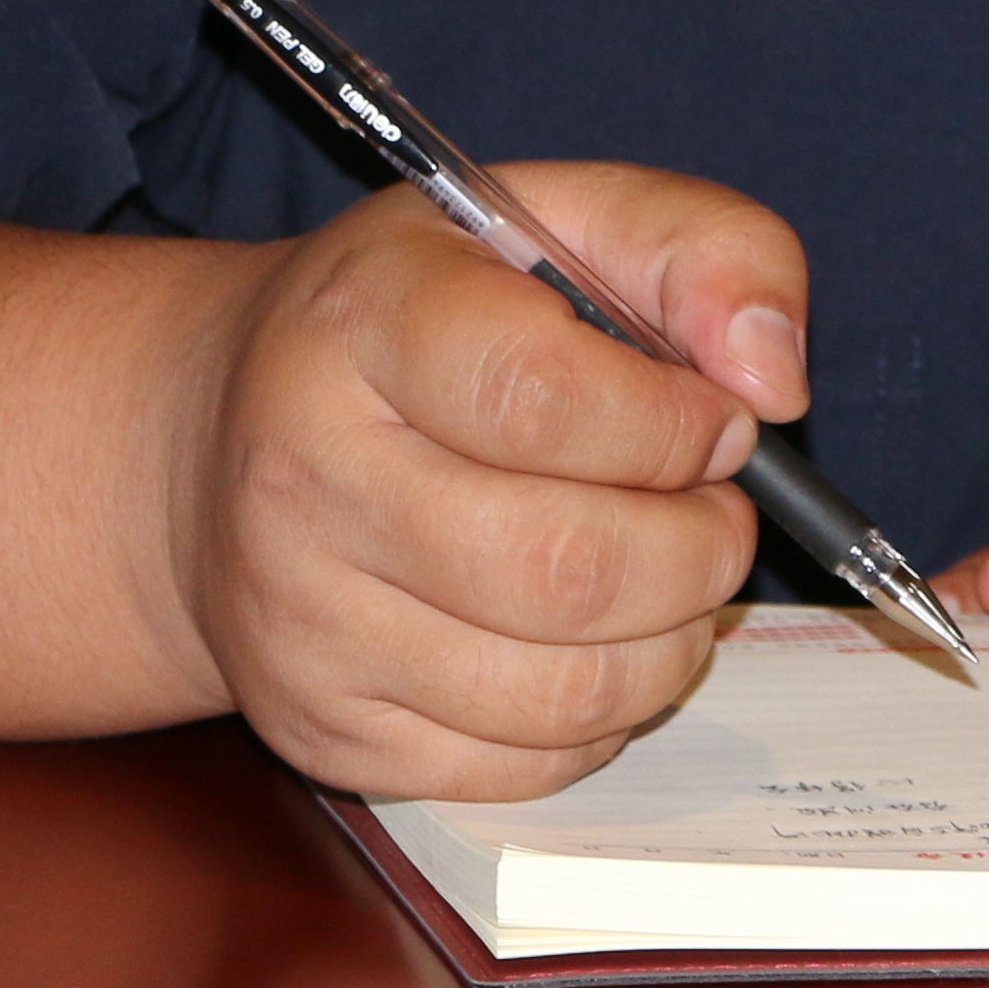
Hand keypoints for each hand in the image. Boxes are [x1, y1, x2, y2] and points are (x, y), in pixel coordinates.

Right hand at [181, 171, 806, 798]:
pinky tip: (593, 640)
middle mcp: (307, 478)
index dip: (675, 425)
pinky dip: (602, 716)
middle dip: (699, 549)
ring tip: (668, 575)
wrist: (214, 434)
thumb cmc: (422, 317)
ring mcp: (303, 623)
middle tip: (712, 509)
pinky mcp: (324, 730)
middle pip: (569, 570)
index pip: (545, 400)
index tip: (716, 420)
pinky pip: (524, 768)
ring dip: (672, 642)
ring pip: (562, 690)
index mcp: (364, 322)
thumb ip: (706, 250)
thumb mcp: (557, 219)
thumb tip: (773, 380)